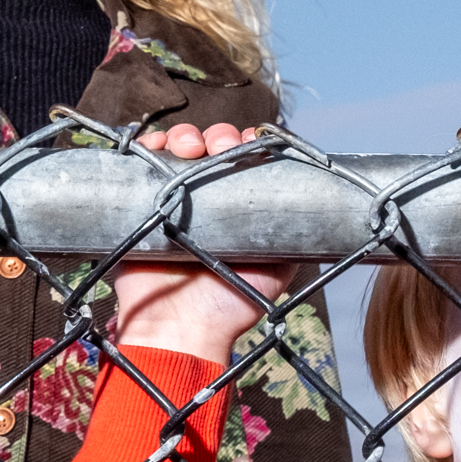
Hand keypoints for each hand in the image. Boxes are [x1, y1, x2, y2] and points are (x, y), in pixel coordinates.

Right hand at [111, 124, 294, 362]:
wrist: (181, 325)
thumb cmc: (229, 304)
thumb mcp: (278, 269)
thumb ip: (293, 239)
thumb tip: (322, 208)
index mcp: (236, 208)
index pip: (244, 160)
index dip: (248, 143)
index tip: (251, 141)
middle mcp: (204, 199)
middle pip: (212, 147)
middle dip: (218, 136)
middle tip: (220, 146)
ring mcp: (170, 198)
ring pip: (178, 148)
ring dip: (185, 137)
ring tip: (188, 148)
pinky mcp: (138, 202)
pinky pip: (141, 162)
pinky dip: (148, 144)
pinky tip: (156, 144)